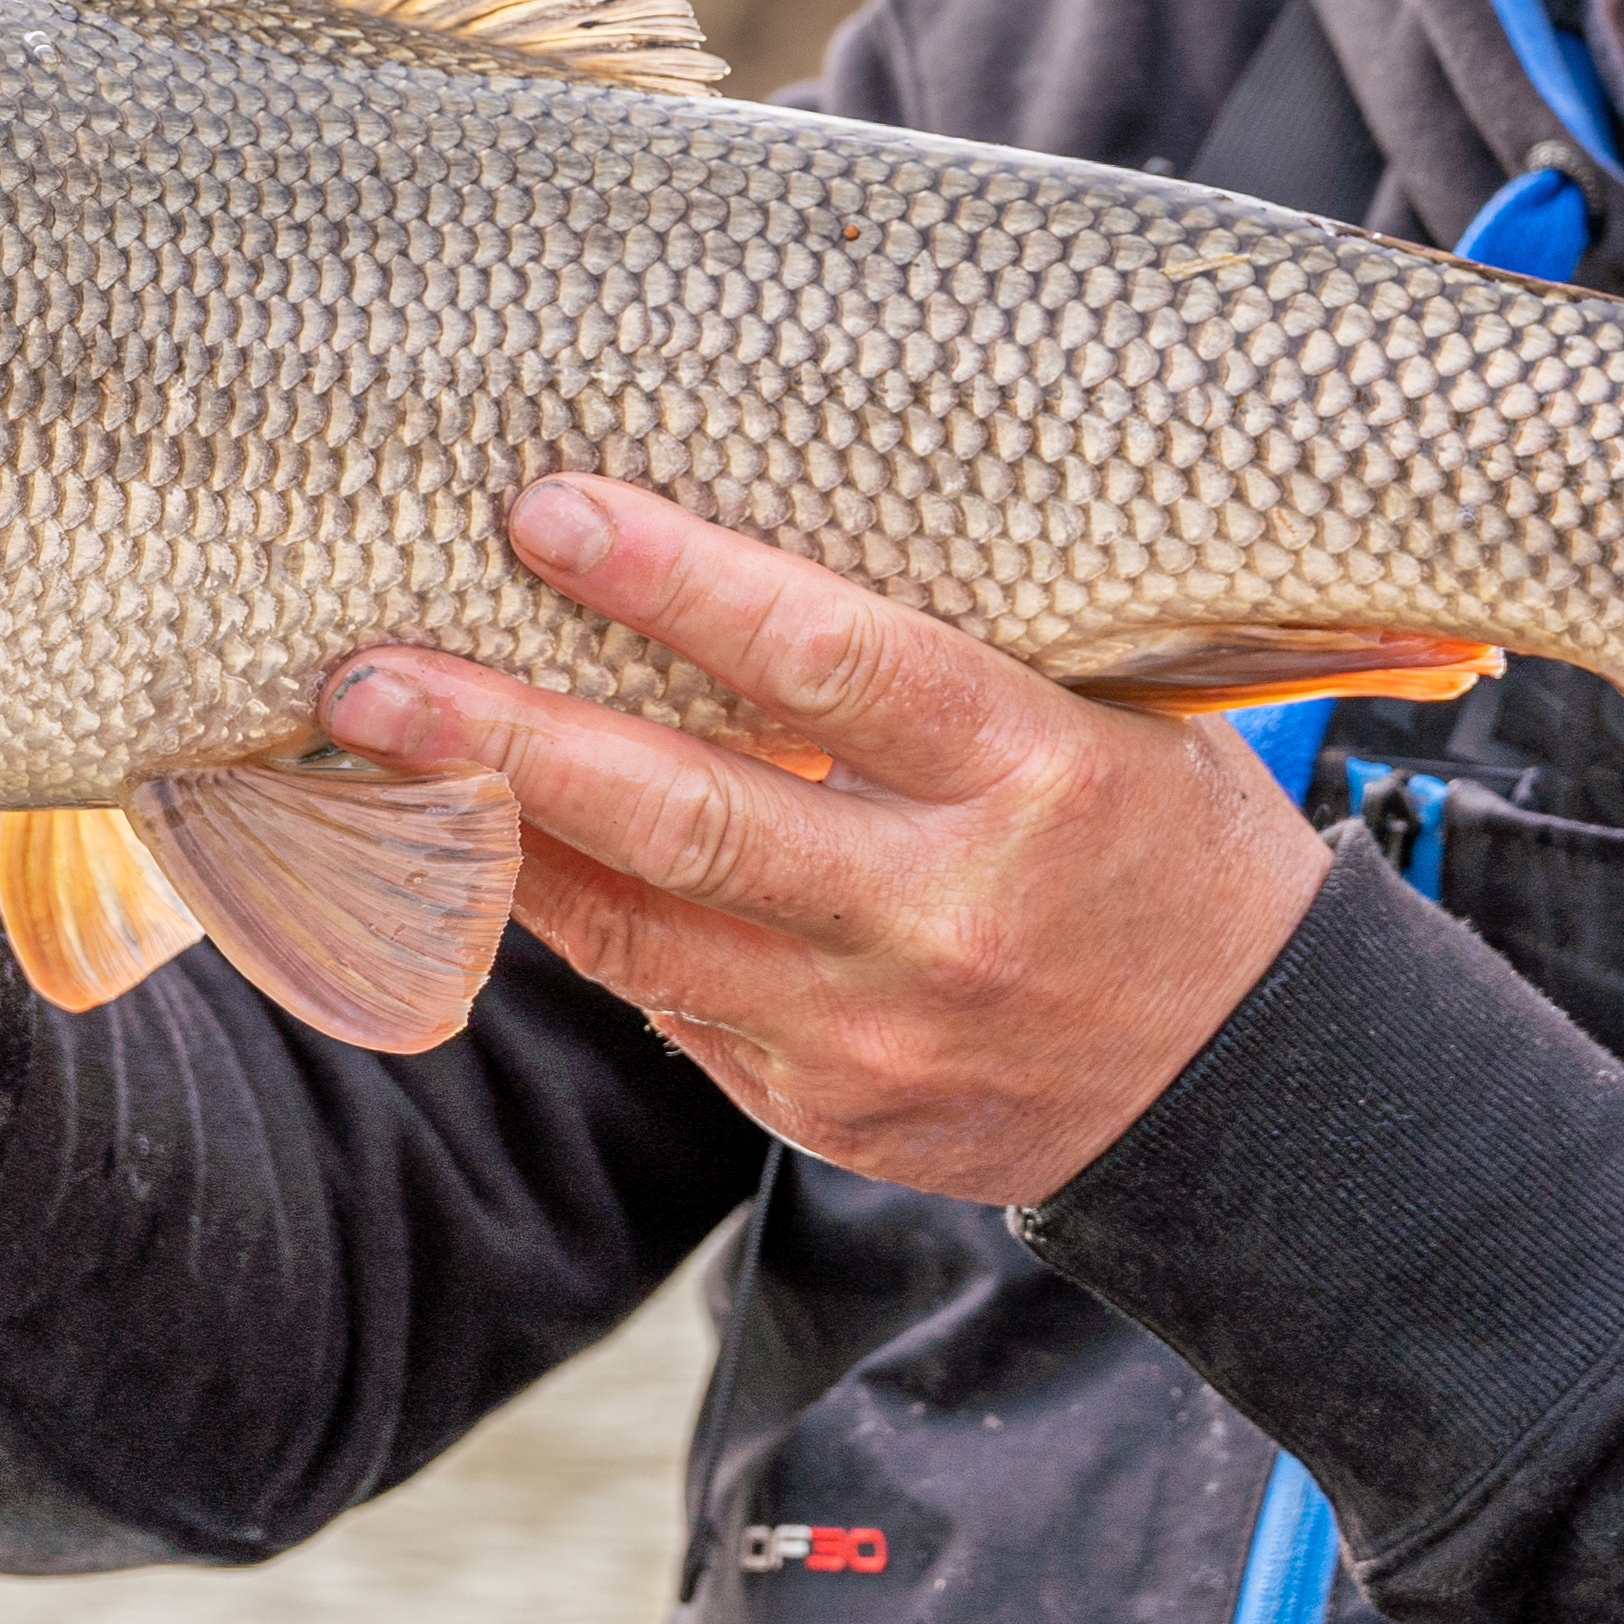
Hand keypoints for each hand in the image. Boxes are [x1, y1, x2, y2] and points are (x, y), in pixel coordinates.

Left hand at [314, 477, 1331, 1203]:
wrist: (1258, 1093)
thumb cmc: (1163, 844)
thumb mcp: (1105, 718)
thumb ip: (941, 662)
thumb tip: (722, 556)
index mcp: (1036, 777)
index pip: (836, 667)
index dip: (682, 585)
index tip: (550, 511)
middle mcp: (945, 915)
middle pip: (691, 815)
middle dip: (509, 736)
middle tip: (366, 672)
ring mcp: (876, 1032)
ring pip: (639, 931)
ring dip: (492, 838)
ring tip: (371, 756)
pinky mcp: (825, 1112)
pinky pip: (665, 1003)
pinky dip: (570, 922)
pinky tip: (480, 850)